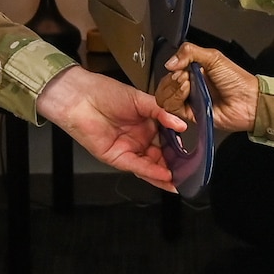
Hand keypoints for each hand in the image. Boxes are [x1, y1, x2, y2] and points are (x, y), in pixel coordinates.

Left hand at [36, 65, 186, 191]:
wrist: (80, 97)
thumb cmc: (104, 93)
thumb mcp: (140, 99)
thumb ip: (162, 112)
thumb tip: (182, 124)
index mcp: (146, 124)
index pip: (167, 140)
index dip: (179, 148)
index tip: (193, 153)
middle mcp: (138, 139)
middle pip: (161, 156)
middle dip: (175, 166)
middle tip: (190, 172)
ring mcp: (128, 149)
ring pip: (150, 166)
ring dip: (165, 174)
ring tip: (181, 180)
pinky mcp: (117, 157)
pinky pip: (137, 166)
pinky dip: (151, 172)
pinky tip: (165, 174)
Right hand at [154, 43, 257, 133]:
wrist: (247, 102)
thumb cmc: (237, 80)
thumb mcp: (214, 57)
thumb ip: (189, 52)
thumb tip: (169, 62)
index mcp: (194, 70)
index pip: (171, 70)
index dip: (172, 68)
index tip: (181, 68)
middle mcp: (190, 85)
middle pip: (165, 83)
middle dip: (172, 79)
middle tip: (186, 77)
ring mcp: (189, 100)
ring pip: (164, 96)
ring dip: (174, 89)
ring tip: (188, 85)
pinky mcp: (190, 114)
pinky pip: (172, 109)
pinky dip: (176, 99)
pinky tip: (187, 94)